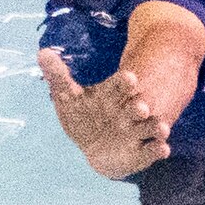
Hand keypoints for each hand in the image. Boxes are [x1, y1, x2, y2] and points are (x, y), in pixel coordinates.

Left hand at [37, 46, 172, 179]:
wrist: (96, 149)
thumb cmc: (82, 117)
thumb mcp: (68, 97)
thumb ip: (58, 76)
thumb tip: (42, 53)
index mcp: (113, 95)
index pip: (121, 85)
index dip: (125, 82)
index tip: (129, 77)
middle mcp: (129, 111)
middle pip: (137, 106)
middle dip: (139, 107)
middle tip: (140, 107)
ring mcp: (137, 131)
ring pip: (150, 126)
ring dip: (156, 127)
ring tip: (161, 129)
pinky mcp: (142, 151)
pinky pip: (152, 150)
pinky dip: (158, 149)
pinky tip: (162, 149)